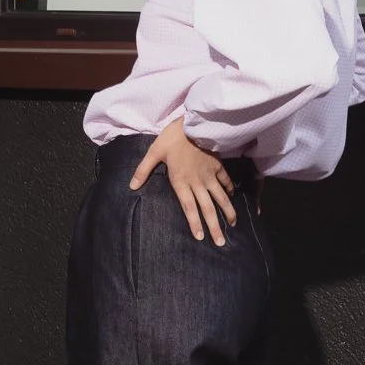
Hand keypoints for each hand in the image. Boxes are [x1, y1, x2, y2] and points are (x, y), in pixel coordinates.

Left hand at [129, 116, 237, 244]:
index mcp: (181, 181)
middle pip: (208, 208)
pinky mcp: (217, 166)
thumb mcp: (154, 152)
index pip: (189, 207)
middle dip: (215, 226)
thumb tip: (131, 186)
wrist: (194, 122)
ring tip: (232, 225)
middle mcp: (198, 182)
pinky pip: (225, 181)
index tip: (201, 238)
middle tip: (221, 242)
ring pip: (221, 197)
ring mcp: (210, 174)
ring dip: (227, 212)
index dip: (195, 223)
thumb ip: (143, 170)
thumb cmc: (173, 137)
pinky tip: (232, 198)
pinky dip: (229, 190)